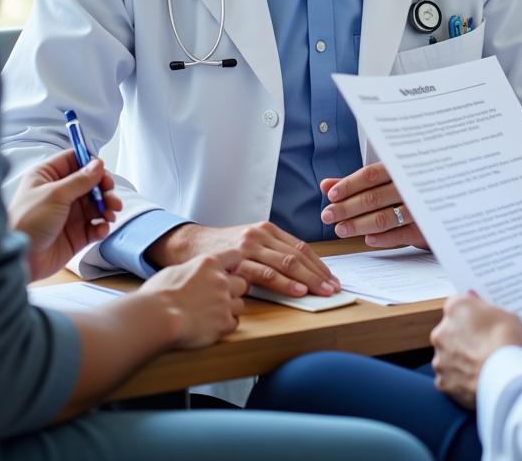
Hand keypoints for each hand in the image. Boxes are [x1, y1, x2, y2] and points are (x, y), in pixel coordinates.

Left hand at [8, 149, 121, 281]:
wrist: (20, 260)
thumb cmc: (28, 221)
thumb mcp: (55, 195)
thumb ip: (80, 180)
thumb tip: (99, 164)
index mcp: (48, 176)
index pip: (75, 161)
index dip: (91, 164)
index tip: (103, 173)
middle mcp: (60, 192)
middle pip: (91, 182)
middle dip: (104, 189)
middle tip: (110, 197)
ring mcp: (69, 213)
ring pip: (97, 204)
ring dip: (107, 207)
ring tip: (110, 214)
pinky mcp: (76, 233)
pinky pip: (96, 225)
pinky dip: (102, 226)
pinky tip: (101, 229)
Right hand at [139, 250, 247, 349]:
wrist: (157, 318)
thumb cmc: (157, 295)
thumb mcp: (174, 271)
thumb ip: (193, 271)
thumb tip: (194, 275)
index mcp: (209, 263)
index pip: (236, 256)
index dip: (233, 265)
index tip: (228, 273)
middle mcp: (221, 280)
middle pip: (242, 283)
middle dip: (233, 291)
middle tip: (216, 299)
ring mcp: (224, 302)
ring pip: (240, 304)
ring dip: (229, 310)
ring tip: (211, 315)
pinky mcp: (223, 323)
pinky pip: (234, 323)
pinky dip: (224, 326)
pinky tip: (211, 326)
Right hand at [145, 221, 339, 296]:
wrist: (188, 245)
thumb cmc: (221, 251)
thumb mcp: (249, 246)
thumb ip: (270, 255)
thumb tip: (299, 276)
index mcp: (267, 230)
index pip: (301, 247)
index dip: (319, 264)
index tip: (332, 279)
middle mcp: (261, 234)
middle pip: (297, 254)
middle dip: (318, 273)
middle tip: (333, 289)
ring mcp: (249, 245)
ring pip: (286, 262)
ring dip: (307, 279)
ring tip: (322, 291)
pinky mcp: (237, 260)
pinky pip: (264, 272)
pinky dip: (284, 282)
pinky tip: (297, 291)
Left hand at [320, 163, 427, 248]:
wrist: (455, 203)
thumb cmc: (412, 190)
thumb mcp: (386, 182)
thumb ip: (355, 184)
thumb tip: (325, 185)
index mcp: (400, 169)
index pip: (370, 175)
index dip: (349, 185)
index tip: (331, 196)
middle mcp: (410, 186)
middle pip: (373, 198)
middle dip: (347, 208)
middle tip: (327, 216)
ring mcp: (420, 207)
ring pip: (384, 218)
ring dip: (359, 225)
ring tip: (341, 230)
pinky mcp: (427, 228)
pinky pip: (401, 235)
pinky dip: (383, 238)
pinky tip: (367, 240)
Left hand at [430, 293, 521, 408]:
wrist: (505, 377)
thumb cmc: (508, 342)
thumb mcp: (506, 315)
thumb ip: (488, 312)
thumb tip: (482, 312)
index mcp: (456, 309)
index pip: (458, 306)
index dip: (470, 315)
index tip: (480, 321)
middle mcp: (441, 331)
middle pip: (449, 332)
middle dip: (463, 338)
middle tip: (483, 347)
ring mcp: (440, 358)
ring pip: (448, 357)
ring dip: (459, 361)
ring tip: (482, 367)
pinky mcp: (443, 382)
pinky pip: (450, 379)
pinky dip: (460, 381)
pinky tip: (476, 382)